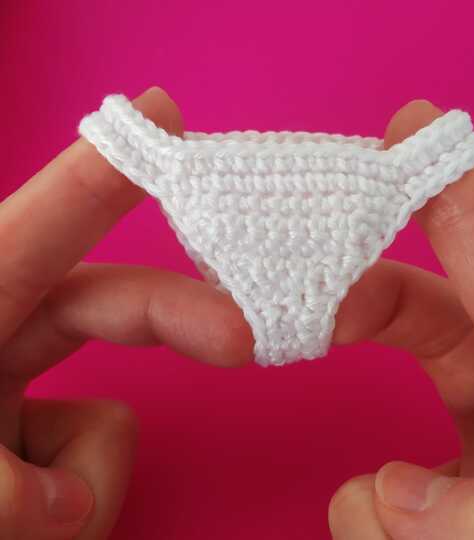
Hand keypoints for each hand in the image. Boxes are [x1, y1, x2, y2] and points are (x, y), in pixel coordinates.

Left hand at [0, 87, 252, 538]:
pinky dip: (81, 504)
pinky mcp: (43, 438)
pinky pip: (95, 462)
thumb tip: (62, 504)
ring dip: (84, 485)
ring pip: (106, 418)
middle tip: (244, 337)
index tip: (163, 113)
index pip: (33, 232)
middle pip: (107, 303)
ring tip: (33, 524)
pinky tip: (43, 520)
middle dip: (179, 315)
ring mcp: (22, 394)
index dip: (97, 176)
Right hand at [328, 100, 473, 538]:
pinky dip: (377, 520)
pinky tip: (392, 533)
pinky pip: (399, 494)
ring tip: (390, 525)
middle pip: (433, 320)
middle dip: (363, 302)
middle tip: (302, 304)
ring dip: (377, 483)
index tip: (412, 123)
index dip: (459, 196)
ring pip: (402, 426)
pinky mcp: (473, 494)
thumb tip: (384, 494)